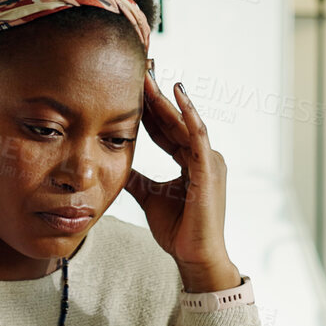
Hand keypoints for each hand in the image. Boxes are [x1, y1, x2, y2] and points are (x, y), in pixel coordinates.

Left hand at [125, 74, 241, 292]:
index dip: (150, 109)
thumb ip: (137, 178)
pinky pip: (199, 137)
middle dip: (157, 95)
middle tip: (142, 69)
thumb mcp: (149, 196)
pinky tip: (178, 96)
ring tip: (153, 76)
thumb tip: (116, 163)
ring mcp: (209, 162)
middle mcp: (204, 157)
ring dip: (169, 99)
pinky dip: (189, 115)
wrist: (194, 257)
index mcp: (191, 162)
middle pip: (176, 120)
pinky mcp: (210, 170)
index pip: (166, 129)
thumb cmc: (178, 231)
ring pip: (185, 123)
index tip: (132, 87)